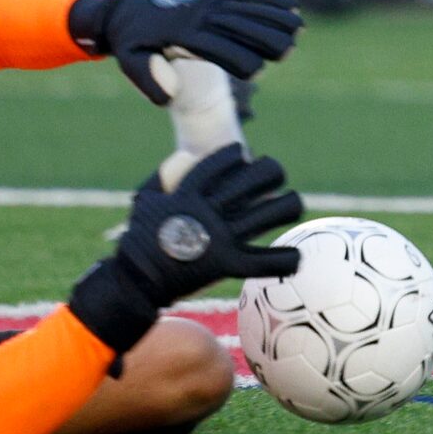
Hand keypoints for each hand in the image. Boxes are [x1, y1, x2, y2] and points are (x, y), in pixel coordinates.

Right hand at [68, 146, 303, 349]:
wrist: (136, 281)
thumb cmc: (139, 241)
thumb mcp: (145, 200)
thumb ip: (163, 175)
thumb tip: (184, 156)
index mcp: (188, 195)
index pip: (217, 164)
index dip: (233, 155)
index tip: (242, 152)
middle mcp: (208, 211)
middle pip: (253, 179)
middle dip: (271, 172)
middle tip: (276, 176)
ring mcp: (219, 237)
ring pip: (268, 213)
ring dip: (288, 206)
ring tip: (294, 205)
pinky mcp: (226, 264)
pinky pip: (263, 261)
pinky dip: (283, 260)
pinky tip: (296, 257)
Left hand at [70, 0, 303, 100]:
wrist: (129, 7)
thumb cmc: (132, 41)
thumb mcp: (130, 60)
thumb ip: (148, 77)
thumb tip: (169, 96)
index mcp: (181, 34)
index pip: (217, 47)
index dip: (238, 59)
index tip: (257, 71)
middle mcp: (201, 14)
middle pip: (240, 25)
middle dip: (266, 38)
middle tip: (288, 51)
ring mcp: (211, 2)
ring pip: (249, 9)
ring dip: (275, 18)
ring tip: (299, 29)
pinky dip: (271, 1)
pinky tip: (293, 7)